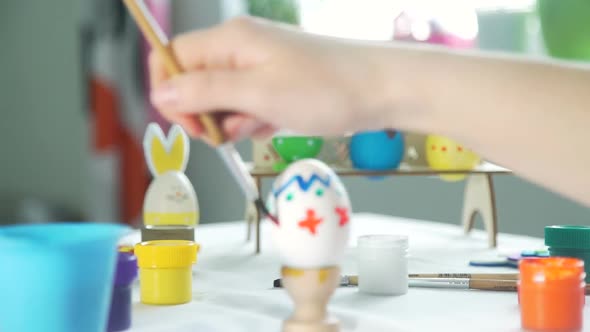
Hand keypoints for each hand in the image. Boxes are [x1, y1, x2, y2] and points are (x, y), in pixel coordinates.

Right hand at [149, 16, 406, 142]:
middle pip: (195, 79)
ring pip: (222, 97)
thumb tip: (160, 93)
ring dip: (232, 120)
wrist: (382, 90)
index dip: (170, 93)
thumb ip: (205, 92)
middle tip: (227, 133)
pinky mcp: (277, 81)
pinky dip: (254, 119)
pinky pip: (248, 103)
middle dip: (204, 112)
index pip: (172, 58)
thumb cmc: (326, 89)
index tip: (189, 124)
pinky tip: (273, 124)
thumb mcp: (258, 94)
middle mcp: (241, 46)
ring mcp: (260, 64)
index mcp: (230, 40)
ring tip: (261, 125)